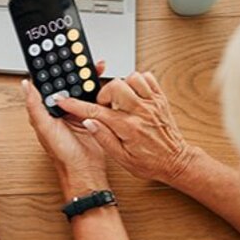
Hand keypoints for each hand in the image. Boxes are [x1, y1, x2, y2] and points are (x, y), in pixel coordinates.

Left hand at [23, 61, 109, 198]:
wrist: (86, 170)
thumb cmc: (62, 154)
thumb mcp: (45, 127)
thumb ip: (35, 105)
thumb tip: (24, 85)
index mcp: (46, 110)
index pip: (47, 84)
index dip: (51, 69)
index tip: (55, 54)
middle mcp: (60, 110)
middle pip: (66, 83)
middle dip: (72, 69)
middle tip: (78, 55)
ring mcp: (76, 111)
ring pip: (80, 87)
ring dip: (86, 76)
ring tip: (93, 65)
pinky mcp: (90, 115)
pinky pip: (94, 97)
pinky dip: (98, 88)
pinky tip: (101, 80)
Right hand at [56, 71, 195, 183]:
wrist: (176, 162)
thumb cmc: (150, 162)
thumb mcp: (121, 158)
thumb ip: (103, 138)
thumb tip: (88, 122)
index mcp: (128, 127)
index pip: (95, 111)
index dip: (75, 105)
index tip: (64, 100)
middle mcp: (141, 112)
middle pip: (115, 86)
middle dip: (104, 93)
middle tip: (104, 105)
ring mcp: (152, 103)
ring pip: (131, 77)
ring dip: (122, 85)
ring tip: (120, 99)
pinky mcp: (160, 99)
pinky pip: (148, 78)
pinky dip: (137, 81)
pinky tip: (133, 94)